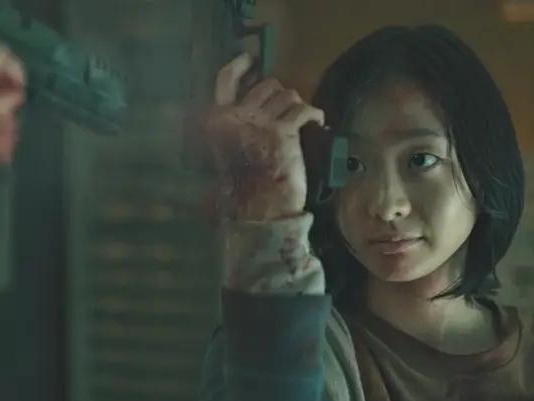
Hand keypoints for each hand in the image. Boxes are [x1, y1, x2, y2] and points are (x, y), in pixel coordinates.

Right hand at [205, 53, 323, 221]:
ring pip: (287, 94)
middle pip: (265, 84)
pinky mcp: (284, 131)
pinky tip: (317, 123)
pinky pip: (304, 109)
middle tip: (286, 111)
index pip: (225, 80)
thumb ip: (234, 128)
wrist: (260, 209)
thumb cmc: (243, 188)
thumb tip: (255, 104)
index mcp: (217, 121)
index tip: (252, 59)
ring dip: (297, 105)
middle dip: (279, 94)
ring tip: (300, 121)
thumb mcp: (226, 153)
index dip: (240, 65)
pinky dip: (314, 115)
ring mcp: (259, 122)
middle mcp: (235, 116)